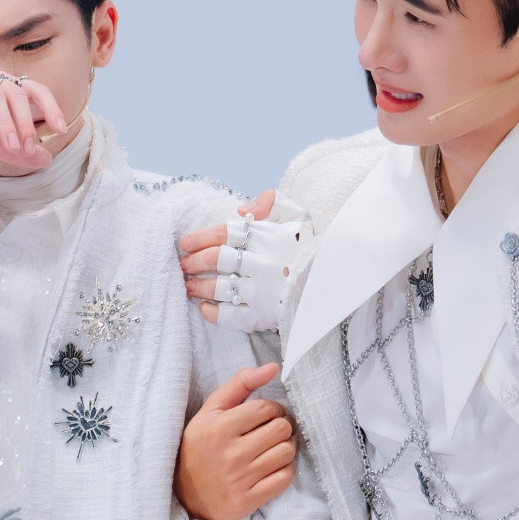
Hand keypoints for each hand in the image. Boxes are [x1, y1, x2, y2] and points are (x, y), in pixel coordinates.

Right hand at [0, 64, 65, 173]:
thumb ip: (17, 151)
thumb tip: (47, 160)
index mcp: (5, 89)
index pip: (34, 90)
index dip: (50, 106)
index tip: (60, 129)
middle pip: (15, 93)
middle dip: (24, 122)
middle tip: (26, 146)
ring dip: (4, 119)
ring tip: (8, 143)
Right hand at [176, 363, 295, 519]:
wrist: (183, 493)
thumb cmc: (200, 446)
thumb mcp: (210, 411)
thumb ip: (239, 384)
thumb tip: (273, 367)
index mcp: (218, 428)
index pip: (266, 408)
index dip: (273, 409)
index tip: (266, 415)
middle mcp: (230, 453)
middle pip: (281, 429)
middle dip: (282, 426)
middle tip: (272, 431)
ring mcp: (240, 478)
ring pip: (287, 452)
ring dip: (286, 447)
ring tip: (273, 447)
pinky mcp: (249, 499)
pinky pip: (285, 478)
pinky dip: (285, 470)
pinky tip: (272, 466)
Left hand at [179, 191, 307, 331]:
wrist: (334, 280)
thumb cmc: (310, 246)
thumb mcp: (297, 216)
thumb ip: (271, 203)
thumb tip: (242, 208)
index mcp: (268, 236)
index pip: (223, 233)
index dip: (199, 238)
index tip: (185, 244)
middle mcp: (264, 262)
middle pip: (216, 259)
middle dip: (193, 263)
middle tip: (184, 267)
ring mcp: (264, 289)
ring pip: (219, 287)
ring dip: (198, 287)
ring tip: (189, 286)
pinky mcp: (265, 314)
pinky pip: (231, 316)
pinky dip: (213, 313)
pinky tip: (205, 308)